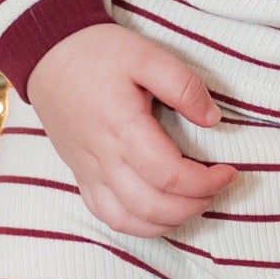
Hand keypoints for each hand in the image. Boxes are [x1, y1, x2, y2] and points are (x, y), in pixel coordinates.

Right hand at [24, 23, 234, 235]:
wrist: (49, 54)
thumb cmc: (99, 53)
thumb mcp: (146, 55)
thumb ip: (183, 86)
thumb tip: (212, 119)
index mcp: (123, 129)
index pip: (170, 176)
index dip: (206, 182)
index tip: (230, 171)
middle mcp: (104, 158)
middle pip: (153, 206)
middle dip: (195, 204)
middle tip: (218, 186)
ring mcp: (89, 171)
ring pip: (129, 220)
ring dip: (169, 220)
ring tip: (195, 201)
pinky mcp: (81, 175)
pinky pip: (106, 216)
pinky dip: (138, 225)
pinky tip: (160, 212)